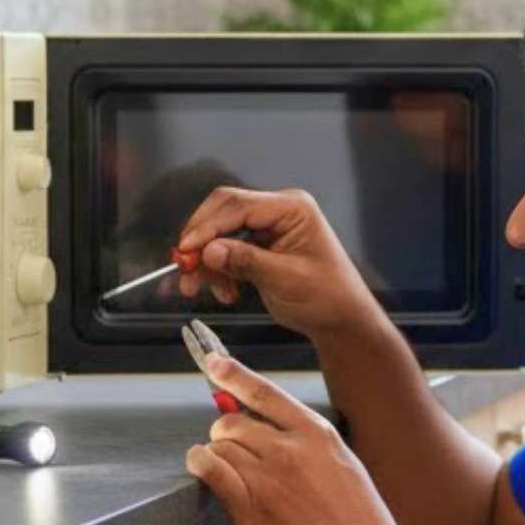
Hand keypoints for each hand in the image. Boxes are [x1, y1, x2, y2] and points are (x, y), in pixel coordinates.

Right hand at [168, 187, 382, 338]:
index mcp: (292, 208)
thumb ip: (245, 261)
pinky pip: (228, 250)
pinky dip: (219, 271)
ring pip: (221, 234)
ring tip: (202, 289)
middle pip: (224, 213)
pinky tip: (225, 292)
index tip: (187, 249)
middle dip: (201, 242)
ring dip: (208, 262)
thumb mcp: (284, 279)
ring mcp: (268, 228)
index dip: (207, 226)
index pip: (238, 205)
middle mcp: (278, 211)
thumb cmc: (328, 297)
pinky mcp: (260, 246)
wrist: (340, 320)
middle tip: (184, 267)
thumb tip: (209, 250)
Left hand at [184, 355, 420, 524]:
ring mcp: (269, 480)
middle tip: (229, 448)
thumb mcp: (346, 467)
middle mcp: (291, 451)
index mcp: (318, 435)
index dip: (233, 375)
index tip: (214, 363)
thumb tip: (272, 432)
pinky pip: (212, 472)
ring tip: (223, 468)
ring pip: (220, 447)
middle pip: (232, 422)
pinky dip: (200, 463)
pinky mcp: (251, 511)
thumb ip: (310, 446)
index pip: (265, 393)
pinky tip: (200, 465)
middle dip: (224, 433)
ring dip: (215, 454)